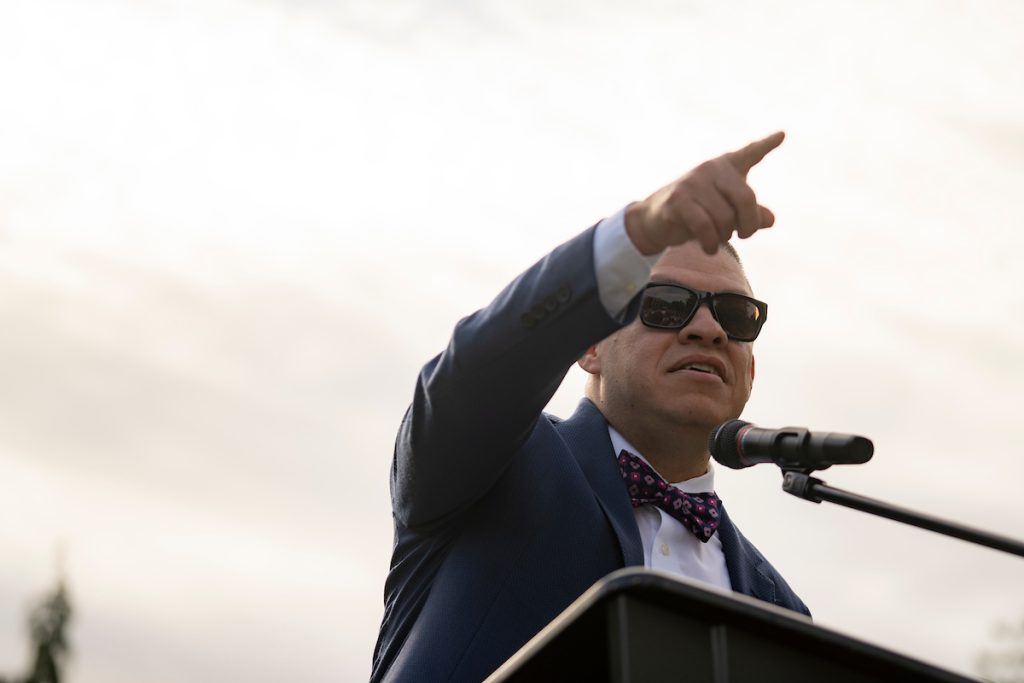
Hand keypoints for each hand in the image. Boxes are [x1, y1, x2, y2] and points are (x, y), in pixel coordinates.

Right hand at [625, 131, 784, 254]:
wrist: (654, 220)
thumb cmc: (695, 213)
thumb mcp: (726, 212)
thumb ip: (750, 214)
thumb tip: (770, 220)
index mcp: (725, 167)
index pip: (749, 154)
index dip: (766, 145)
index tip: (782, 135)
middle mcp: (711, 169)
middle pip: (746, 199)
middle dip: (749, 225)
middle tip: (744, 236)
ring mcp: (693, 183)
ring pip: (725, 217)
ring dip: (725, 237)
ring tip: (717, 241)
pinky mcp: (679, 201)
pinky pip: (704, 226)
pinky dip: (710, 242)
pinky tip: (709, 248)